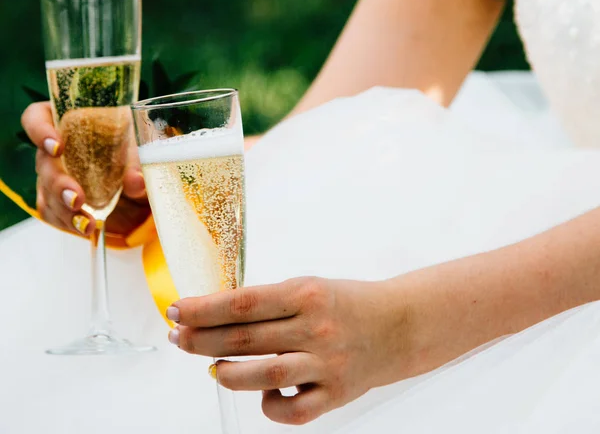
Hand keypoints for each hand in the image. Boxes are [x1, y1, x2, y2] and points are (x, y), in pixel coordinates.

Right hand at [21, 101, 149, 236]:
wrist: (140, 174)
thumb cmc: (134, 147)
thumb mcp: (141, 148)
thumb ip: (138, 161)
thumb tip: (135, 181)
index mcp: (70, 120)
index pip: (38, 117)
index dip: (39, 130)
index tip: (57, 146)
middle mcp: (56, 147)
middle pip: (43, 162)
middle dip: (58, 183)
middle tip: (77, 198)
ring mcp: (55, 174)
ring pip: (46, 191)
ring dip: (63, 209)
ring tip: (87, 223)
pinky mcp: (59, 198)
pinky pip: (52, 211)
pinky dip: (67, 222)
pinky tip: (85, 227)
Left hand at [168, 277, 405, 425]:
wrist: (398, 325)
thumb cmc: (347, 303)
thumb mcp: (310, 287)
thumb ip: (270, 303)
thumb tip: (219, 317)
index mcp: (306, 294)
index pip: (243, 302)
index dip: (204, 309)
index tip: (177, 310)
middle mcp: (315, 328)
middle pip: (244, 339)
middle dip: (201, 339)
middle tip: (178, 337)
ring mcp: (326, 364)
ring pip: (263, 376)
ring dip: (227, 373)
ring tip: (211, 367)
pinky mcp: (336, 393)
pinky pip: (294, 411)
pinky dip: (269, 407)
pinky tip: (261, 394)